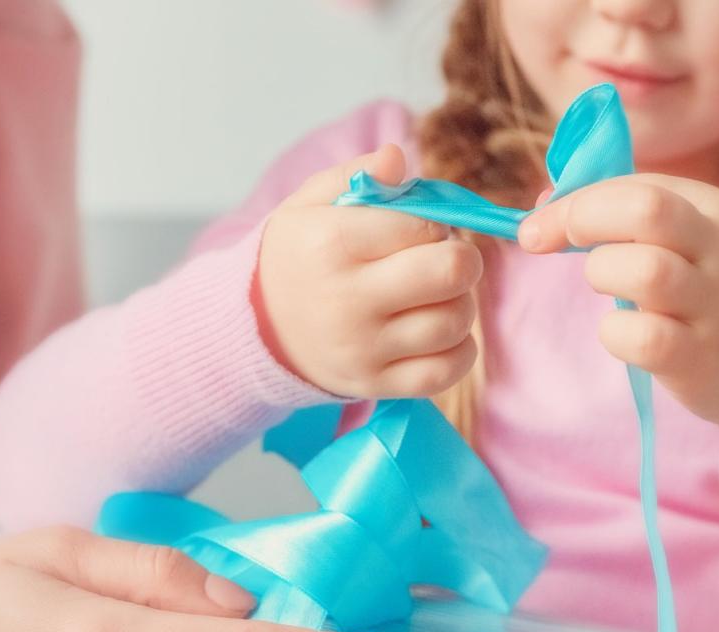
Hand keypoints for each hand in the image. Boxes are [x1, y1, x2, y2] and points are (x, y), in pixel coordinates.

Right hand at [256, 144, 482, 398]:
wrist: (256, 329)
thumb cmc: (297, 257)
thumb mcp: (309, 204)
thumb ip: (356, 174)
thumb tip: (397, 158)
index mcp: (332, 243)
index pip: (424, 226)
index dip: (435, 224)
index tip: (420, 231)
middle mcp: (347, 300)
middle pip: (451, 273)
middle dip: (462, 259)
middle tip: (443, 260)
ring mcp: (363, 349)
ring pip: (456, 321)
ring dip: (461, 303)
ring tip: (437, 296)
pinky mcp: (375, 385)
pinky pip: (447, 371)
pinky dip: (460, 350)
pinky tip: (442, 333)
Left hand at [519, 174, 718, 427]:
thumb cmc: (709, 295)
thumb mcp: (687, 240)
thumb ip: (622, 216)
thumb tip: (544, 205)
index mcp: (712, 208)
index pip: (633, 184)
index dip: (572, 201)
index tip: (535, 227)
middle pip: (646, 209)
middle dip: (582, 219)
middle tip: (551, 244)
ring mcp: (714, 306)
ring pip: (644, 270)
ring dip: (602, 275)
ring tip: (607, 289)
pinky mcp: (701, 359)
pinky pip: (643, 338)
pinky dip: (615, 334)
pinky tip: (622, 334)